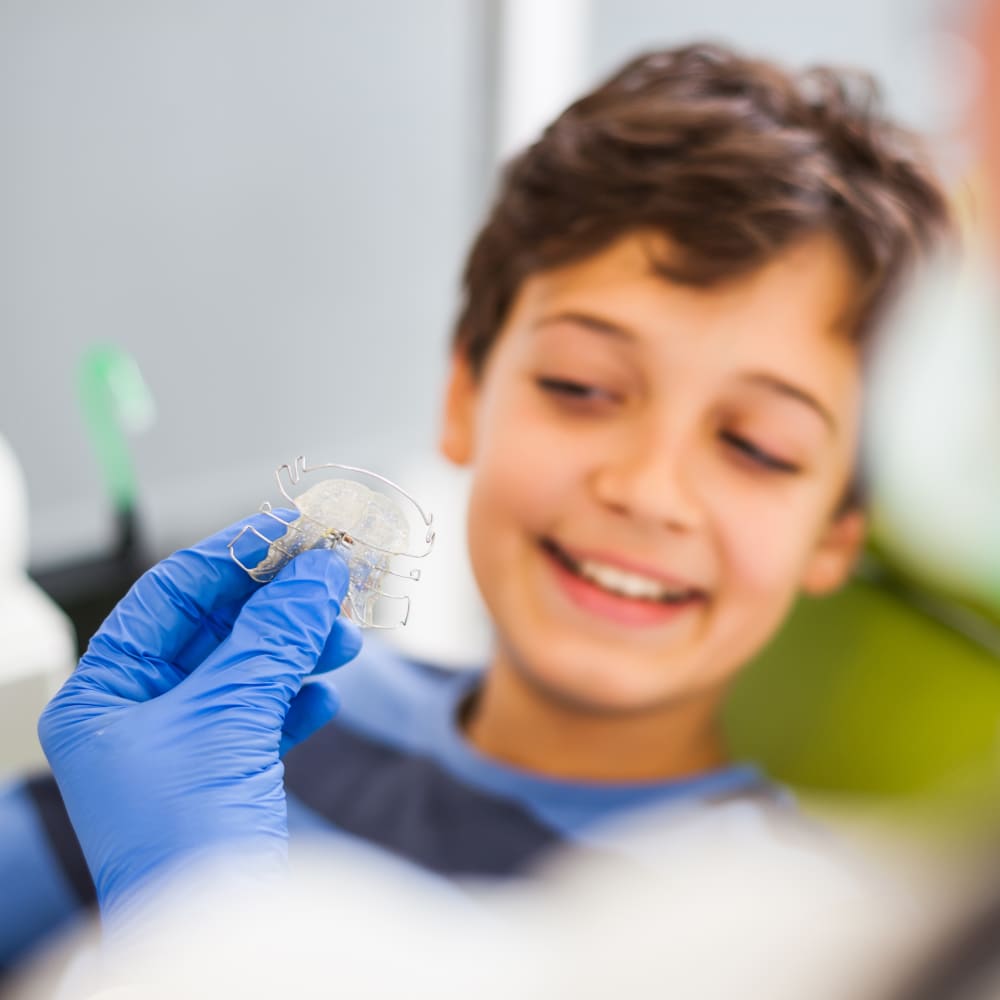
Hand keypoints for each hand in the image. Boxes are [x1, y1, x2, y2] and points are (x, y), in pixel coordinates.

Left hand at [38, 513, 360, 917]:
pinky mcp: (221, 772)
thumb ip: (274, 634)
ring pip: (246, 666)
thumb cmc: (188, 841)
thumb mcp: (230, 717)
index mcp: (105, 695)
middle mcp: (135, 715)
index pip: (172, 594)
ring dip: (298, 647)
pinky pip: (262, 711)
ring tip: (343, 639)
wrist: (222, 932)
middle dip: (279, 603)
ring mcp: (180, 744)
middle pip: (216, 627)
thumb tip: (316, 569)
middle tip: (334, 575)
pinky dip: (296, 697)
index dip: (238, 554)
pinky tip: (324, 696)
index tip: (295, 528)